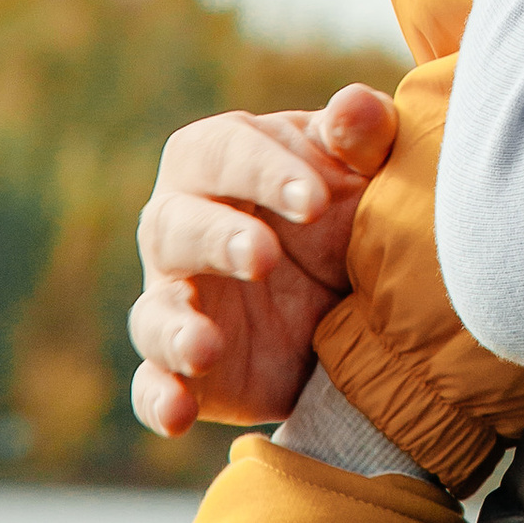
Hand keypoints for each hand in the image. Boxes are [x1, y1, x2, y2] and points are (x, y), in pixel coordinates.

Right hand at [127, 86, 397, 438]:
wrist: (363, 300)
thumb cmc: (352, 206)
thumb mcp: (371, 169)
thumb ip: (363, 136)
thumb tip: (350, 108)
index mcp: (221, 160)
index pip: (224, 151)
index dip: (264, 171)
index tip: (317, 199)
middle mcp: (182, 226)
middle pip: (175, 226)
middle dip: (217, 240)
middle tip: (265, 258)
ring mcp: (178, 299)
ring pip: (154, 310)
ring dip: (174, 329)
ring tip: (204, 347)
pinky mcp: (185, 367)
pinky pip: (152, 384)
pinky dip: (158, 397)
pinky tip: (178, 414)